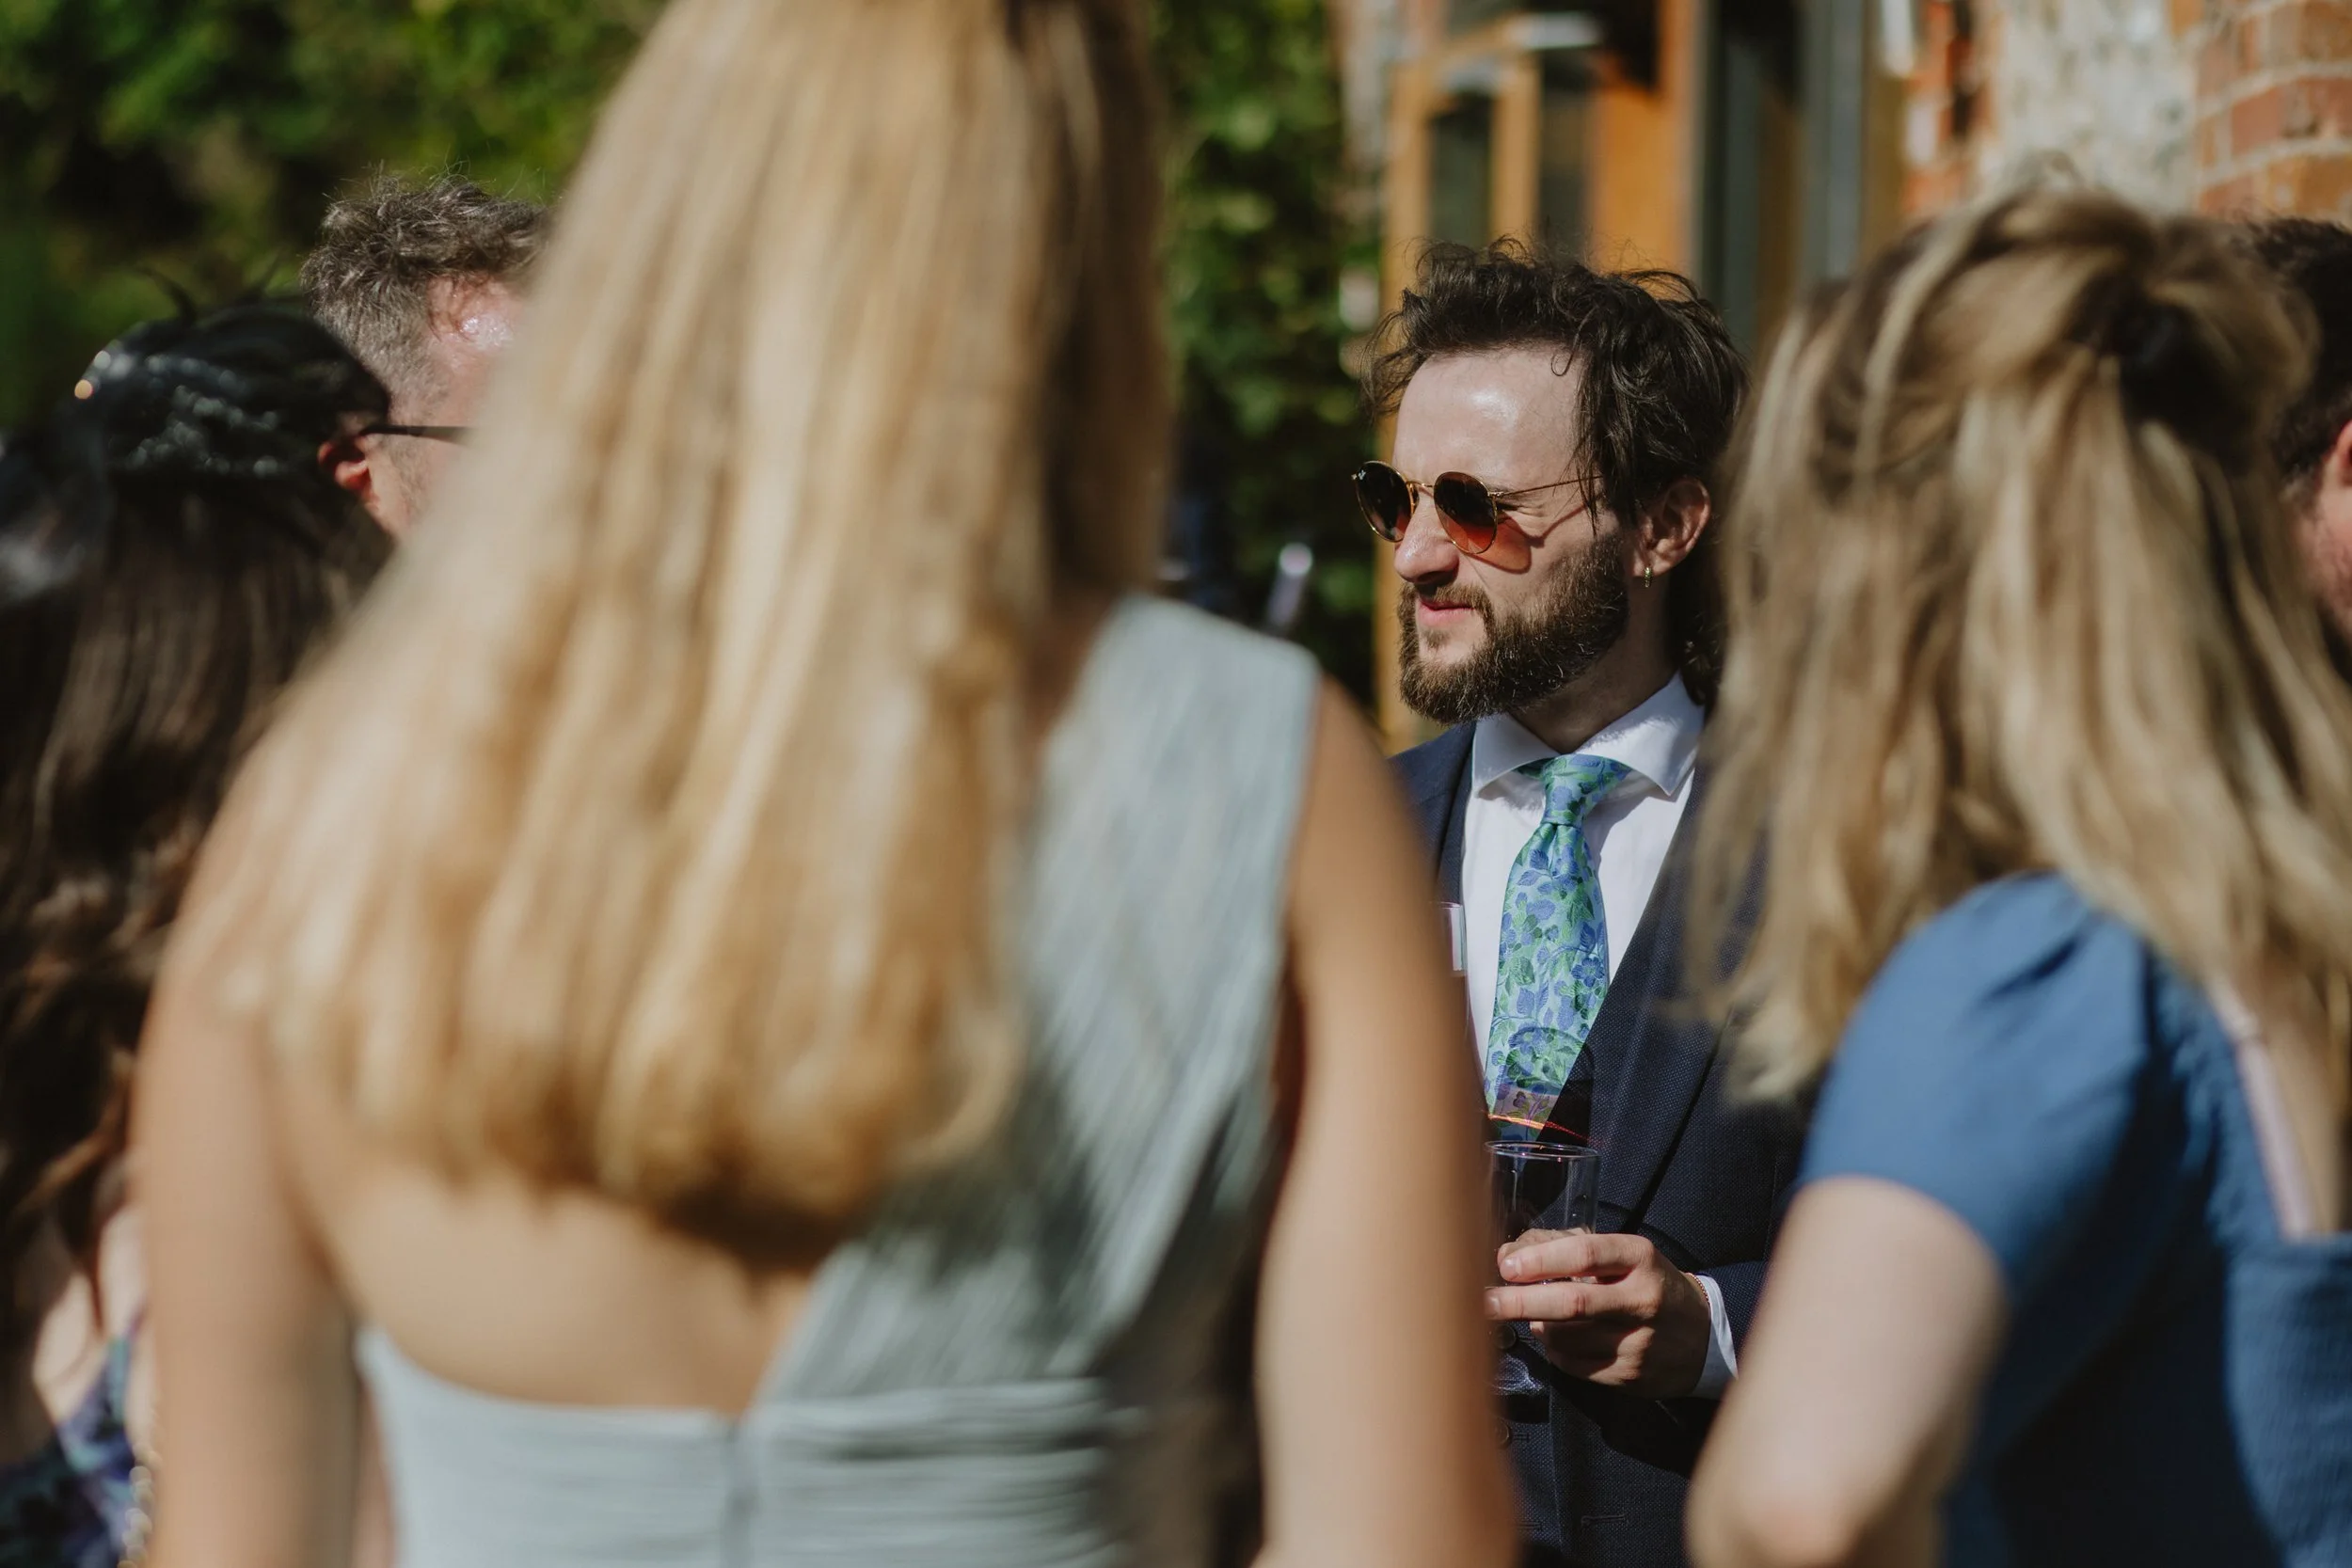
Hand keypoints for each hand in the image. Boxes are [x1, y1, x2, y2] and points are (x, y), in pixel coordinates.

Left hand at [1483, 1231, 1711, 1398]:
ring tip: (1536, 1315)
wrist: (1702, 1337)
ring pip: (1567, 1337)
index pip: (1585, 1254)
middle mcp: (1642, 1299)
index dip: (1541, 1260)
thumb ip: (1565, 1247)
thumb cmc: (1645, 1284)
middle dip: (1521, 1302)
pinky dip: (1556, 1351)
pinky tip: (1559, 1339)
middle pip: (1571, 1302)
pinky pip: (1575, 1365)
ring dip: (1539, 1326)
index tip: (1507, 1266)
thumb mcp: (1621, 1255)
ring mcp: (1639, 1342)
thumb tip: (1508, 1256)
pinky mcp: (1631, 1377)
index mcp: (1639, 1258)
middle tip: (1487, 1302)